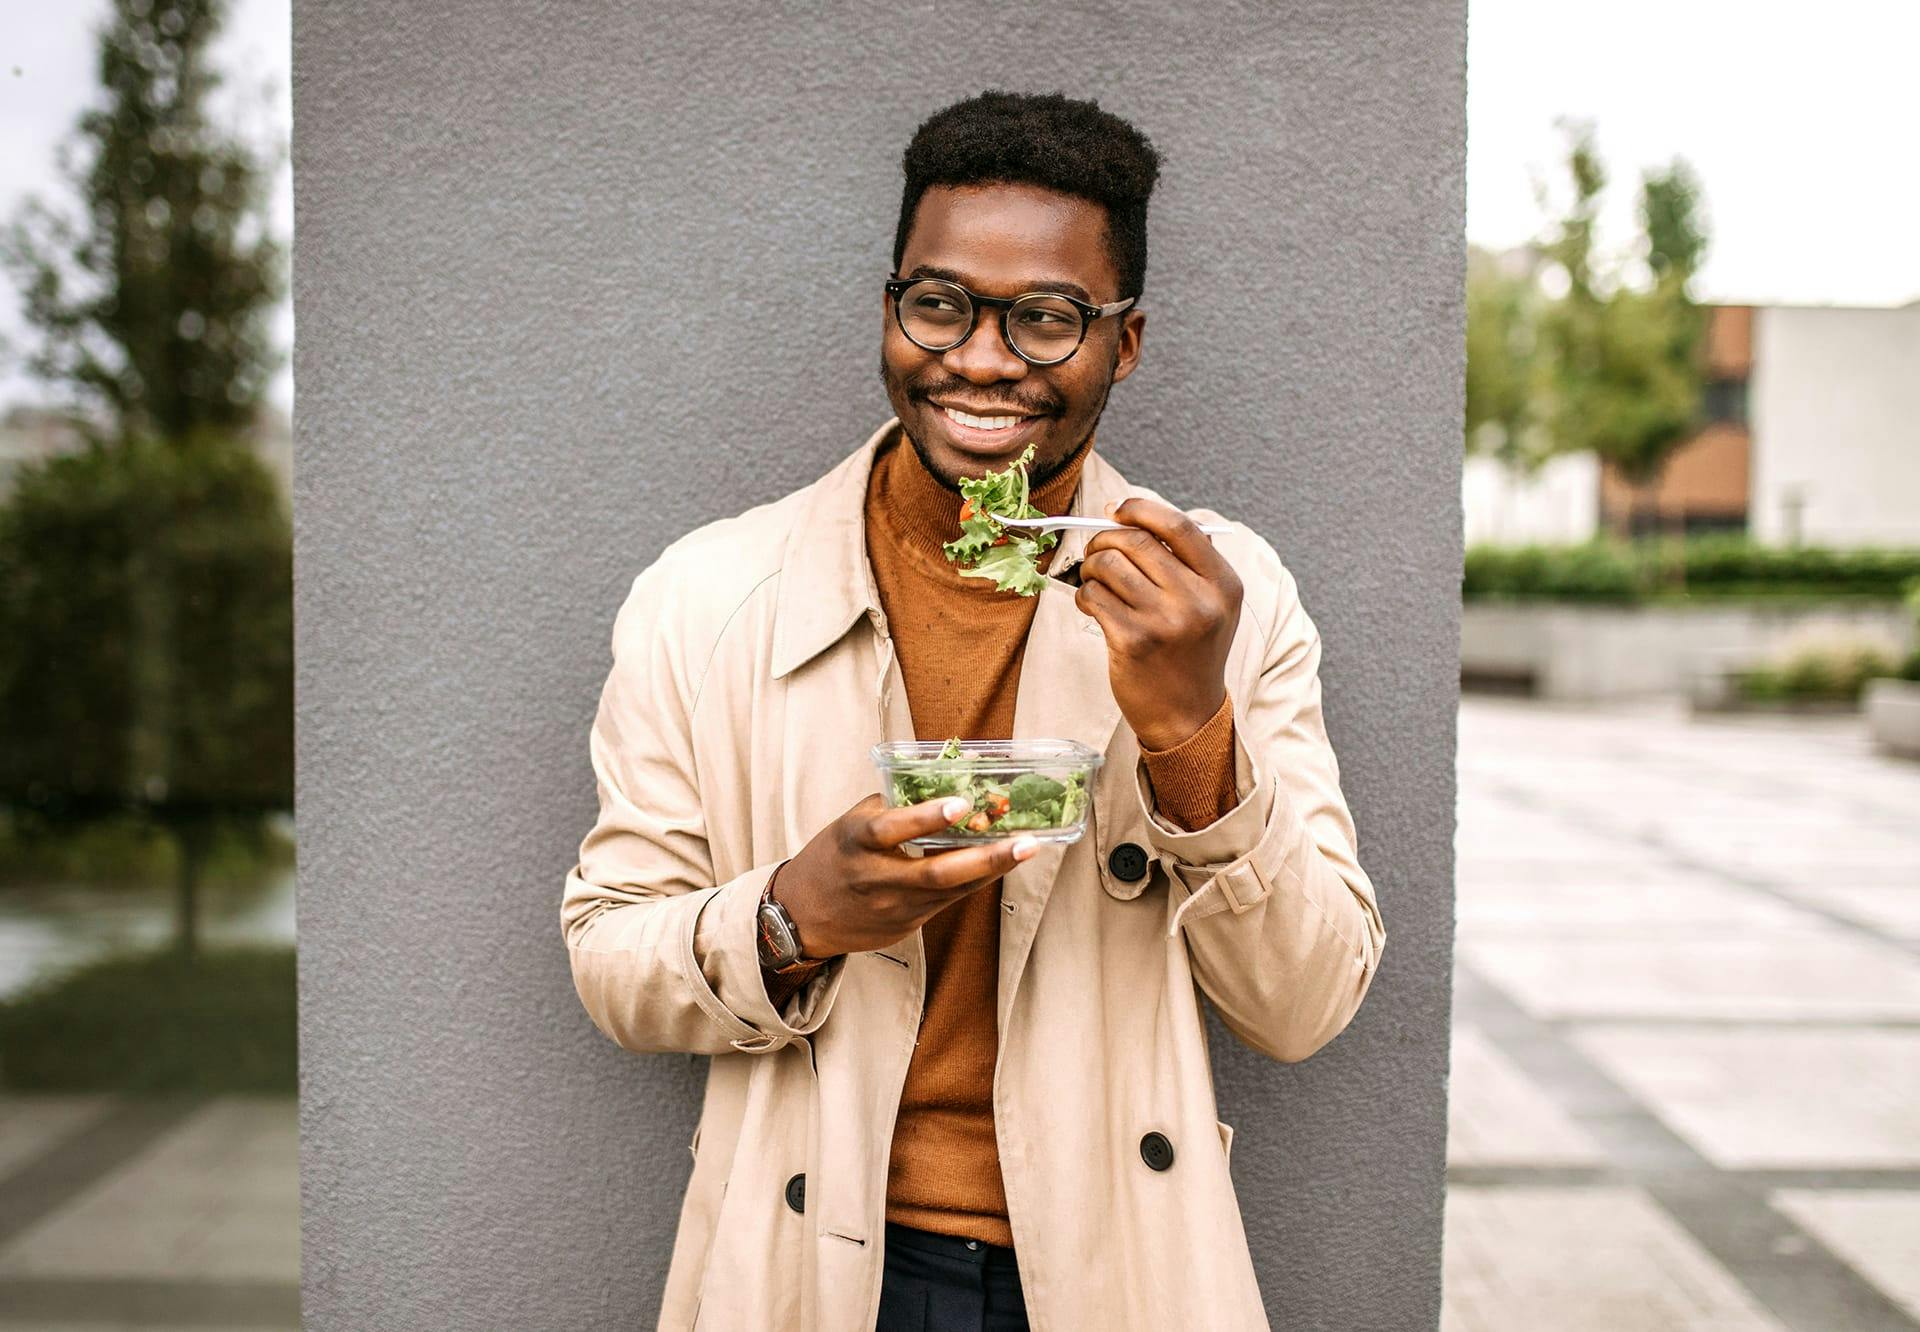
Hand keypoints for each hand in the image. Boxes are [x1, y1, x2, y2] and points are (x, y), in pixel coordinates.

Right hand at [774, 794, 1039, 957]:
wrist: (804, 917)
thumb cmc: (834, 857)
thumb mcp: (851, 823)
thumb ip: (892, 807)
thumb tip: (944, 782)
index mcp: (856, 842)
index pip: (891, 829)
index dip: (925, 818)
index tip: (960, 804)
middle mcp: (877, 878)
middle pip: (936, 873)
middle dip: (985, 858)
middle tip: (1025, 841)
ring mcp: (895, 907)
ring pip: (951, 890)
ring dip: (992, 868)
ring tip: (1027, 847)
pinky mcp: (908, 924)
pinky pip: (949, 901)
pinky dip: (976, 880)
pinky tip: (1001, 863)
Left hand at [1076, 497, 1243, 751]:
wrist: (1187, 715)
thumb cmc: (1190, 653)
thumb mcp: (1209, 604)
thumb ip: (1182, 560)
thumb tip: (1122, 513)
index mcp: (1223, 585)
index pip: (1180, 527)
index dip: (1141, 510)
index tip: (1117, 509)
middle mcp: (1198, 601)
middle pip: (1137, 542)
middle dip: (1106, 538)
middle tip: (1096, 549)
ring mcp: (1165, 623)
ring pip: (1108, 566)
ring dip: (1091, 567)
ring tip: (1096, 581)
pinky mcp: (1132, 642)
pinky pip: (1093, 597)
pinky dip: (1085, 595)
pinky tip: (1094, 607)